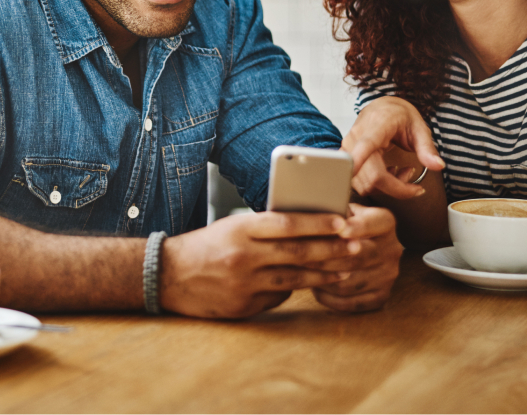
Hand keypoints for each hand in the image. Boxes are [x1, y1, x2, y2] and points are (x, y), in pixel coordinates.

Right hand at [160, 211, 360, 318]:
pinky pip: (279, 296)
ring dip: (324, 273)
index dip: (319, 222)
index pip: (287, 223)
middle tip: (358, 246)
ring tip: (346, 270)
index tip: (344, 220)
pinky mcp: (245, 306)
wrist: (169, 275)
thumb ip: (264, 228)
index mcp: (240, 229)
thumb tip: (304, 229)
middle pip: (297, 252)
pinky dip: (296, 288)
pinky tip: (312, 284)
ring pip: (294, 277)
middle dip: (332, 249)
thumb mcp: (231, 226)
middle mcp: (244, 255)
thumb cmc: (204, 246)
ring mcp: (245, 283)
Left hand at [310, 204, 402, 311]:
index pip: (376, 223)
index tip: (340, 229)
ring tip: (300, 272)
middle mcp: (391, 250)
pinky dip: (330, 298)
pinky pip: (352, 303)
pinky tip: (313, 287)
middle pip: (359, 257)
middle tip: (300, 254)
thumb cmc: (342, 220)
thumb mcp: (342, 208)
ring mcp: (388, 276)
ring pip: (351, 282)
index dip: (359, 227)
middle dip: (327, 256)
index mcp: (385, 223)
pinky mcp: (381, 296)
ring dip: (324, 279)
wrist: (363, 241)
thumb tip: (306, 213)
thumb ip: (332, 210)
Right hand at [343, 96, 444, 199]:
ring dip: (387, 188)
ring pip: (365, 184)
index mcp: (376, 126)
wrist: (382, 108)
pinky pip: (359, 181)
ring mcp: (348, 149)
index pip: (365, 146)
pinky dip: (376, 185)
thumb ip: (427, 148)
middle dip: (396, 189)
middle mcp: (356, 138)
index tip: (354, 172)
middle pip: (371, 177)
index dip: (358, 161)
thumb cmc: (398, 115)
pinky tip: (388, 173)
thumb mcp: (419, 128)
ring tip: (401, 174)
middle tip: (413, 183)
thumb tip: (437, 165)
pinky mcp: (346, 158)